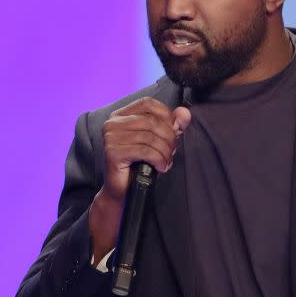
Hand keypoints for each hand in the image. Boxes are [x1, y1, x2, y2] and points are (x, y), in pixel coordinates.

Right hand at [89, 97, 190, 258]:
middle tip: (172, 152)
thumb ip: (173, 125)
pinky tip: (161, 167)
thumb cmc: (141, 165)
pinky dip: (158, 159)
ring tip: (166, 161)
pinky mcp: (112, 153)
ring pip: (150, 137)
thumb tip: (185, 113)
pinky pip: (145, 150)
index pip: (148, 103)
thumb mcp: (160, 141)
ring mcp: (110, 137)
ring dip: (165, 151)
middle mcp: (112, 123)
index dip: (166, 115)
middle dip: (169, 138)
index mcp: (121, 115)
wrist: (124, 192)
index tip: (173, 132)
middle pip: (152, 121)